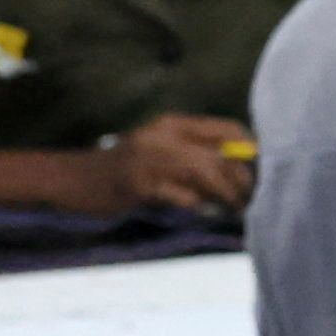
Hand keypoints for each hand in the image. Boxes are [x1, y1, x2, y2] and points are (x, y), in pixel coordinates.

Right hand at [106, 114, 258, 216]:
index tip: (260, 172)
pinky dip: (195, 204)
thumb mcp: (160, 153)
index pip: (226, 129)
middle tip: (250, 200)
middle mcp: (163, 135)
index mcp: (172, 124)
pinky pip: (179, 194)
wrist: (75, 179)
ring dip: (225, 195)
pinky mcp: (138, 183)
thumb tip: (239, 172)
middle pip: (219, 154)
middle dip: (241, 180)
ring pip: (203, 172)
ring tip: (236, 209)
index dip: (249, 150)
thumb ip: (195, 156)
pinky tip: (203, 211)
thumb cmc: (125, 170)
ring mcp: (149, 158)